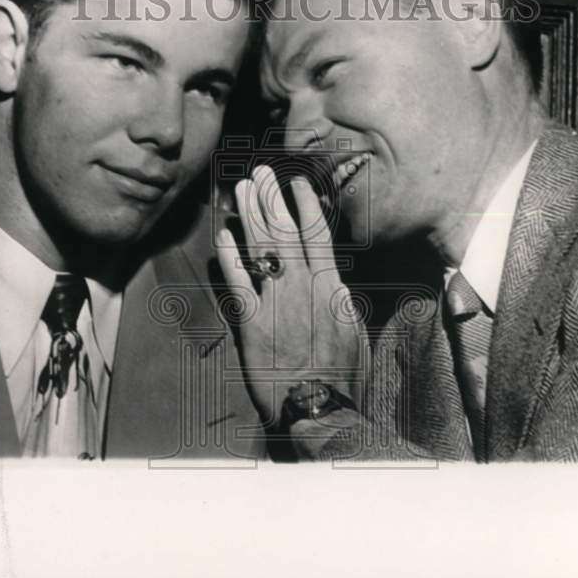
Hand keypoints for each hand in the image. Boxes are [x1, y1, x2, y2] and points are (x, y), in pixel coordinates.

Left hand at [216, 165, 365, 424]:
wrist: (318, 405)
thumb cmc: (343, 373)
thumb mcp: (354, 331)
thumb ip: (341, 301)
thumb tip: (335, 282)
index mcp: (330, 287)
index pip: (317, 235)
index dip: (306, 205)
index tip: (297, 183)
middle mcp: (301, 286)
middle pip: (283, 232)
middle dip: (271, 198)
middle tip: (261, 172)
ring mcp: (274, 301)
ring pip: (260, 247)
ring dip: (249, 215)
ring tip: (243, 190)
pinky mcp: (251, 320)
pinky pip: (237, 280)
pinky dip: (229, 255)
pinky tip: (223, 234)